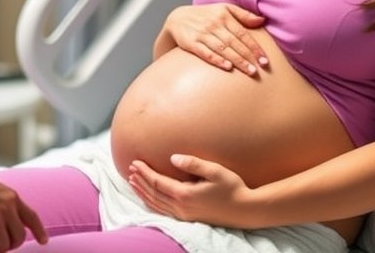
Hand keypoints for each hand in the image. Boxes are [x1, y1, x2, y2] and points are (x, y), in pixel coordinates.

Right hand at [0, 179, 47, 252]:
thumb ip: (7, 203)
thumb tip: (13, 220)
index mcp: (13, 198)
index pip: (32, 217)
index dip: (39, 231)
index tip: (43, 241)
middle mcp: (7, 209)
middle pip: (19, 236)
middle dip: (13, 244)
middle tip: (4, 244)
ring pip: (4, 245)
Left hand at [128, 154, 255, 227]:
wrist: (244, 211)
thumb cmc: (232, 188)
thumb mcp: (215, 171)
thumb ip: (193, 163)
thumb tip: (173, 158)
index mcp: (184, 194)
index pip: (157, 182)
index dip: (144, 172)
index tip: (135, 162)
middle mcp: (181, 207)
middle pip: (153, 193)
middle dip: (140, 181)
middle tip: (130, 169)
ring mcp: (184, 214)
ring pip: (155, 204)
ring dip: (143, 192)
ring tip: (133, 181)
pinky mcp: (188, 218)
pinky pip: (163, 211)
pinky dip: (151, 202)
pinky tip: (148, 197)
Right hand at [165, 4, 268, 74]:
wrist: (177, 18)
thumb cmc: (205, 15)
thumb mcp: (224, 9)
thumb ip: (243, 14)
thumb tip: (262, 20)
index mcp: (224, 15)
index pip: (243, 34)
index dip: (255, 47)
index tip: (265, 60)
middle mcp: (213, 24)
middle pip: (234, 43)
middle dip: (248, 56)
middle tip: (260, 69)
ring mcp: (202, 34)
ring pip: (223, 49)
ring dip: (237, 60)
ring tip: (249, 71)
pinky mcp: (191, 43)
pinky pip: (206, 53)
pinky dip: (217, 60)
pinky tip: (227, 67)